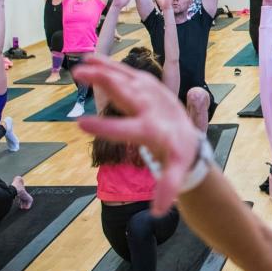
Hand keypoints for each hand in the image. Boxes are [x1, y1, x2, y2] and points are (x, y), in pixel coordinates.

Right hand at [74, 57, 200, 214]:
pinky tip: (89, 59)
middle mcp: (152, 108)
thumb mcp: (178, 171)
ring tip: (81, 64)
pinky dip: (110, 66)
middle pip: (128, 95)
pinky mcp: (146, 84)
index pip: (129, 130)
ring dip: (105, 70)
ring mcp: (150, 93)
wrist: (190, 133)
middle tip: (81, 74)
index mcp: (155, 131)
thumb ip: (168, 188)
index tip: (81, 124)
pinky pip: (127, 73)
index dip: (106, 128)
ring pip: (126, 79)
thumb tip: (158, 211)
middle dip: (107, 84)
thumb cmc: (179, 154)